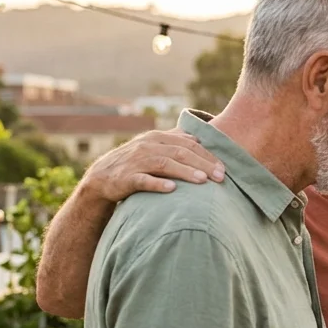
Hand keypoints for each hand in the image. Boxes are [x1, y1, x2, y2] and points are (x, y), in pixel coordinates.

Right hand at [84, 130, 224, 203]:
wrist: (102, 177)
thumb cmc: (136, 163)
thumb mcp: (154, 148)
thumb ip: (175, 142)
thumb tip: (199, 138)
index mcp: (157, 138)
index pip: (188, 144)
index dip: (208, 155)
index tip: (224, 168)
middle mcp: (147, 146)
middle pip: (180, 152)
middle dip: (202, 164)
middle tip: (220, 177)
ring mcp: (136, 161)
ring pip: (165, 164)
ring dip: (185, 172)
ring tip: (202, 181)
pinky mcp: (125, 178)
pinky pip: (143, 181)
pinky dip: (157, 184)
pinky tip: (172, 189)